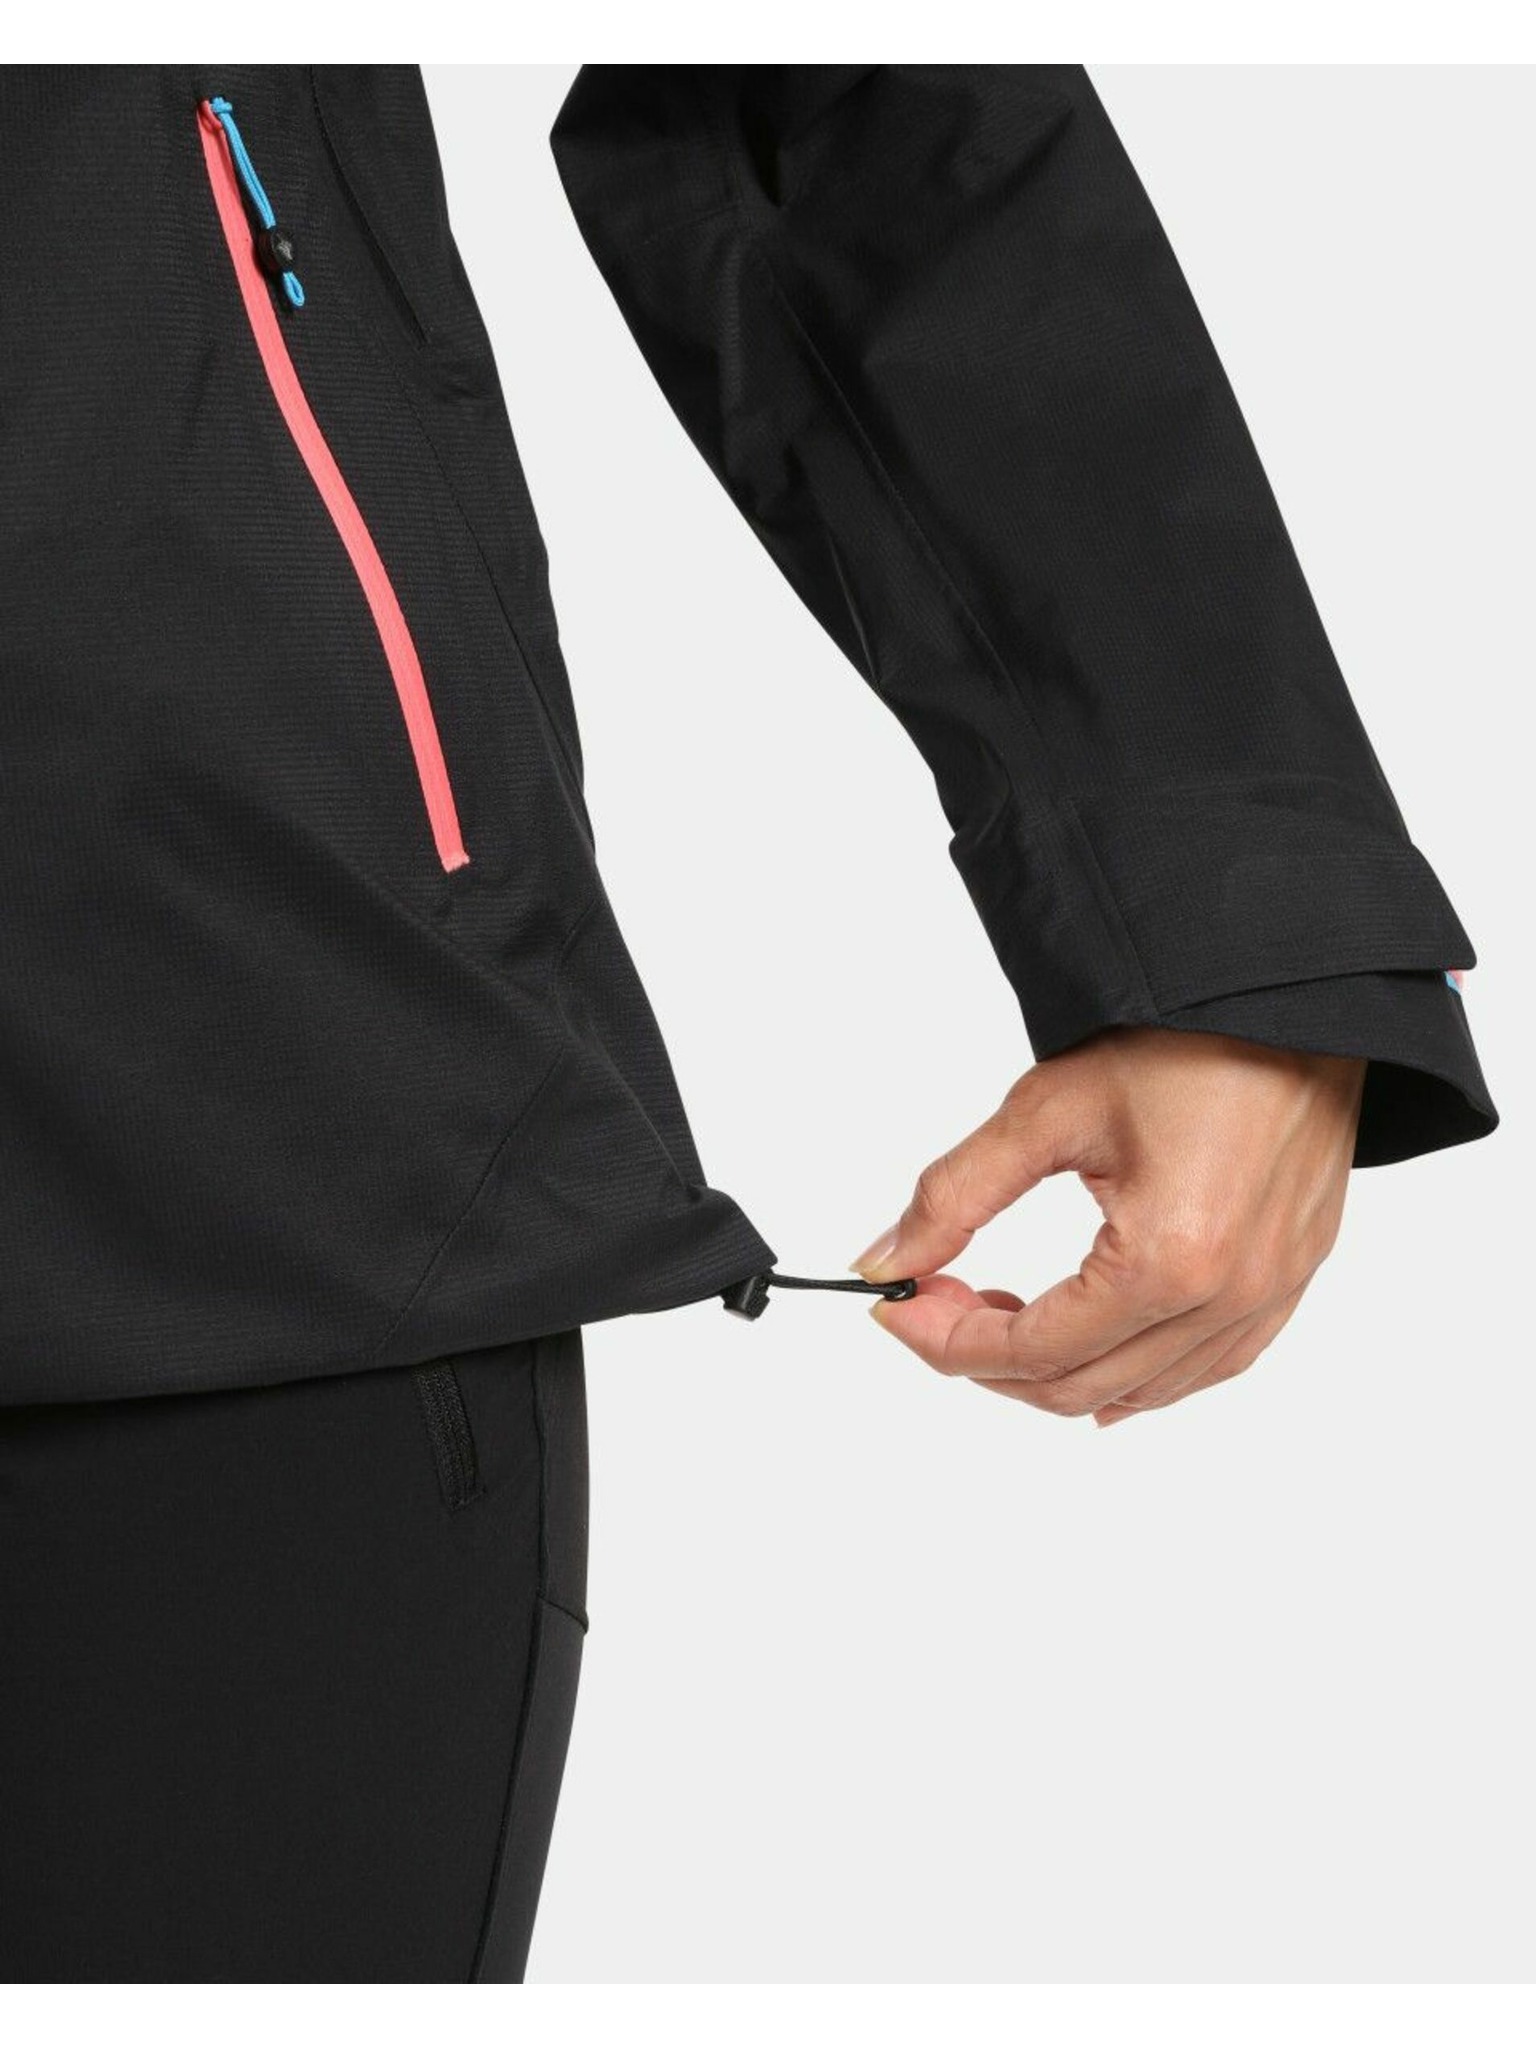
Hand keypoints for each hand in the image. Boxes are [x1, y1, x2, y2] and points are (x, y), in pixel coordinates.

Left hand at [850, 1029, 1364, 1425]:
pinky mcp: (1292, 1277)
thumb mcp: (1044, 1111)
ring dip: (1058, 1370)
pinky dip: (1139, 1374)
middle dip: (987, 1357)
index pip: (1031, 1350)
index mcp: (1166, 1262)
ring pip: (1141, 1391)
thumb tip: (883, 1262)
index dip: (945, 1340)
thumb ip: (954, 1197)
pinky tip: (1096, 1354)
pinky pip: (1208, 1366)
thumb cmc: (1180, 1039)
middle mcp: (1226, 1298)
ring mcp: (1270, 1295)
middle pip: (1078, 1386)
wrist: (1286, 996)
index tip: (895, 1307)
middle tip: (938, 1299)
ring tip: (1002, 1311)